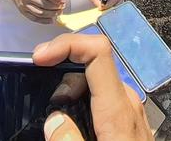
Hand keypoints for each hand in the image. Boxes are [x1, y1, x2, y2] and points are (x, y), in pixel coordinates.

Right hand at [6, 0, 65, 23]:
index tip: (63, 1)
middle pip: (44, 4)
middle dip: (55, 7)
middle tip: (62, 7)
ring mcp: (24, 4)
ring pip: (40, 13)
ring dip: (51, 15)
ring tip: (58, 13)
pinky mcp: (22, 11)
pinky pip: (34, 18)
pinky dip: (43, 21)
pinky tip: (51, 20)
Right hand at [34, 34, 152, 140]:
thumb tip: (54, 120)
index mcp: (118, 110)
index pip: (99, 52)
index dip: (68, 44)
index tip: (40, 57)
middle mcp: (127, 103)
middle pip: (92, 66)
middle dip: (61, 74)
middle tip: (39, 98)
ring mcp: (130, 111)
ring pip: (95, 84)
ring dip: (69, 92)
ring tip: (53, 117)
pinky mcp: (128, 122)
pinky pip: (102, 100)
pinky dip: (81, 103)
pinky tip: (70, 125)